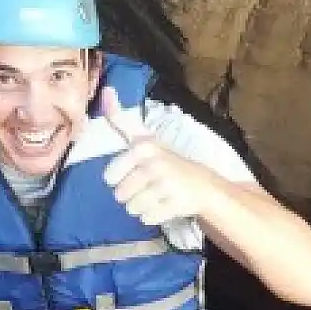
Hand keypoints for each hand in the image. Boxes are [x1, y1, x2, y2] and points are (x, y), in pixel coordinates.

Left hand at [100, 86, 211, 226]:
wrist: (204, 185)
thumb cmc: (166, 161)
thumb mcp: (144, 139)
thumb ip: (122, 120)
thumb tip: (106, 90)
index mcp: (143, 148)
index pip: (110, 175)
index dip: (117, 178)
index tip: (136, 172)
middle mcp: (154, 164)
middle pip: (120, 195)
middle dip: (130, 195)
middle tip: (147, 187)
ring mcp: (166, 185)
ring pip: (132, 208)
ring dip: (140, 207)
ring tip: (156, 196)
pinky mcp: (175, 204)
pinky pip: (147, 218)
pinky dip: (152, 217)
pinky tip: (164, 205)